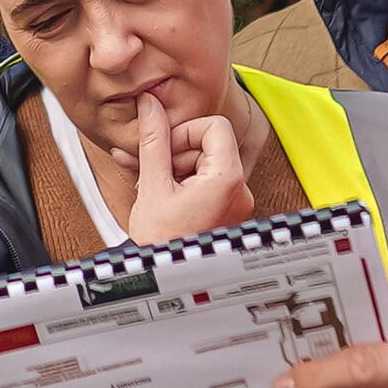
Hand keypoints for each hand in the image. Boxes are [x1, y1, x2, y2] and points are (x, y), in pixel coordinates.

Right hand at [121, 91, 252, 242]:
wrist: (166, 280)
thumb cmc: (163, 244)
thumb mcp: (152, 185)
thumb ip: (153, 141)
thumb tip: (150, 106)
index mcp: (227, 179)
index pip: (215, 126)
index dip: (185, 131)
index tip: (164, 147)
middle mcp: (239, 190)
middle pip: (209, 146)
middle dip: (175, 153)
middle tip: (151, 169)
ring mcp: (234, 203)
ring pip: (203, 165)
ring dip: (173, 168)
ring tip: (149, 185)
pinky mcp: (226, 213)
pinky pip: (205, 184)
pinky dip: (182, 183)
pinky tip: (156, 190)